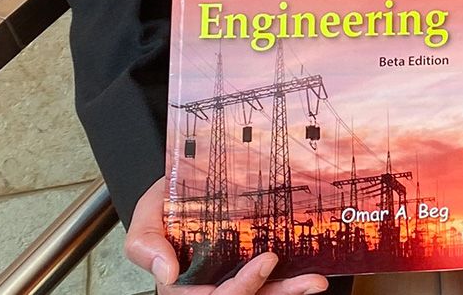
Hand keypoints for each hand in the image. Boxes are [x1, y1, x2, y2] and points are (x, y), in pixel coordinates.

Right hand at [124, 175, 328, 293]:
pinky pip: (272, 280)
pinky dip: (292, 281)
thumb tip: (167, 273)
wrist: (186, 179)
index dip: (242, 287)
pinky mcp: (252, 264)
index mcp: (185, 283)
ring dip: (291, 292)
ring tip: (316, 282)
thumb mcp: (146, 216)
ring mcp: (234, 275)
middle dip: (277, 293)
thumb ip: (146, 244)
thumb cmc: (165, 202)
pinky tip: (312, 275)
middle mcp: (211, 284)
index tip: (266, 261)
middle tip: (306, 280)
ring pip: (263, 293)